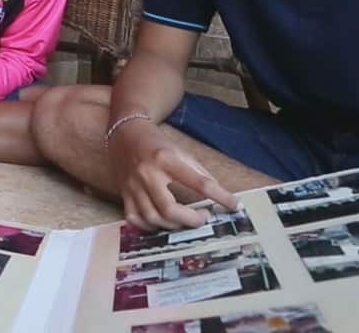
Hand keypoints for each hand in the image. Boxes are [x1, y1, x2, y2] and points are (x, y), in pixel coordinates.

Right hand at [108, 118, 239, 230]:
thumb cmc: (156, 142)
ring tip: (185, 220)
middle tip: (203, 217)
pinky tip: (162, 222)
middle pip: (169, 209)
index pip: (199, 182)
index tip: (235, 205)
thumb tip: (218, 194)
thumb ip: (198, 172)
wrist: (124, 132)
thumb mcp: (180, 151)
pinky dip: (150, 226)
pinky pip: (135, 219)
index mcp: (166, 159)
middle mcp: (147, 174)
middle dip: (191, 220)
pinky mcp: (123, 193)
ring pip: (153, 218)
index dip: (220, 196)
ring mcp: (132, 186)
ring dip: (174, 225)